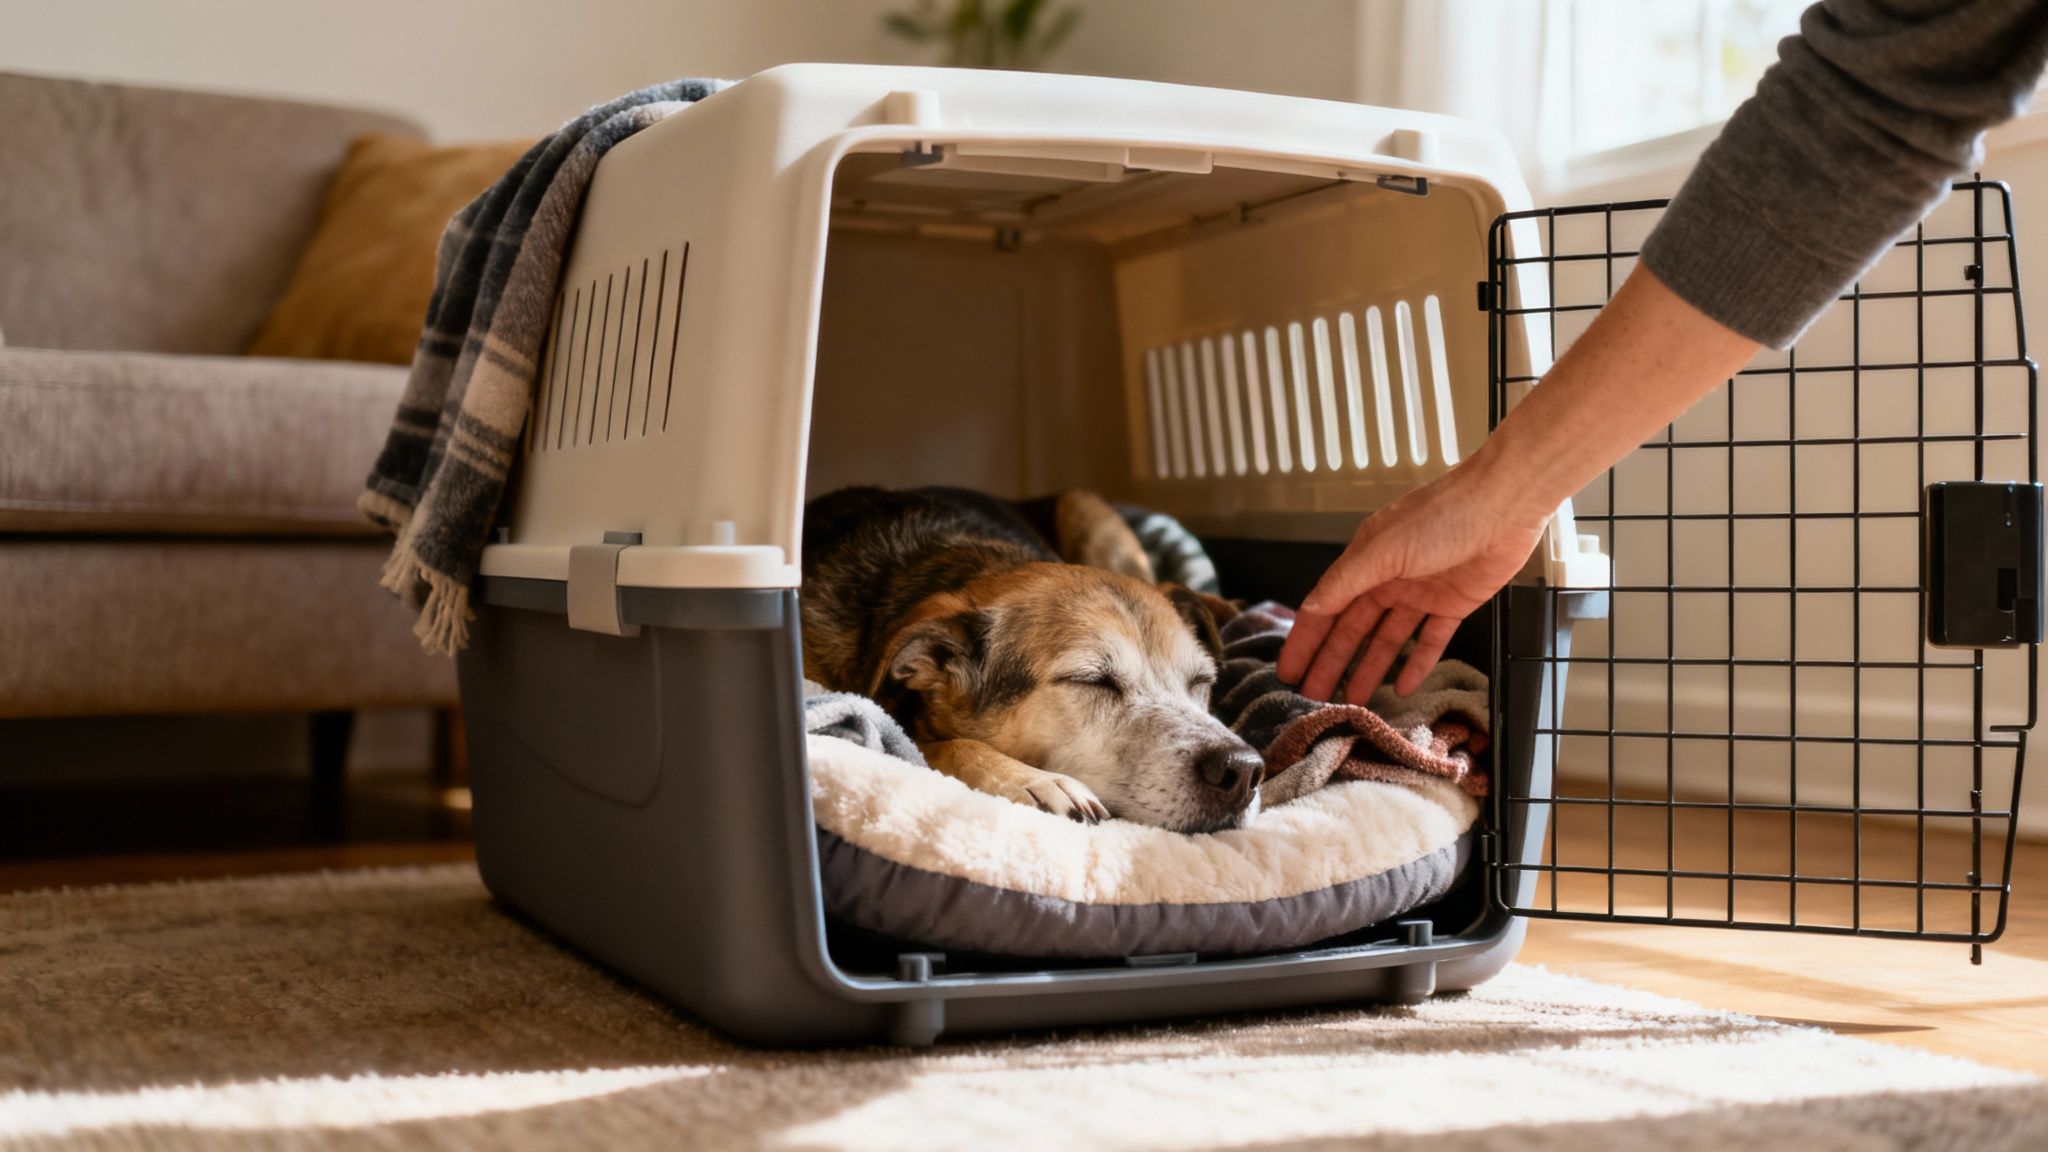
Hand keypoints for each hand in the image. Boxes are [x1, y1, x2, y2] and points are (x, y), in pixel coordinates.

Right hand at [1275, 268, 1760, 703]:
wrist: (1505, 505)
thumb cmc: (1444, 514)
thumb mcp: (1385, 548)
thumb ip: (1348, 580)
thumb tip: (1312, 606)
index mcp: (1365, 560)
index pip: (1325, 608)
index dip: (1305, 641)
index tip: (1288, 671)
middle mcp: (1388, 577)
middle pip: (1353, 629)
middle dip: (1332, 662)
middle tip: (1314, 696)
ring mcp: (1421, 591)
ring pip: (1388, 638)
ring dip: (1370, 667)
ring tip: (1354, 699)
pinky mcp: (1454, 603)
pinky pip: (1430, 639)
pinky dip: (1417, 661)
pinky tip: (1404, 685)